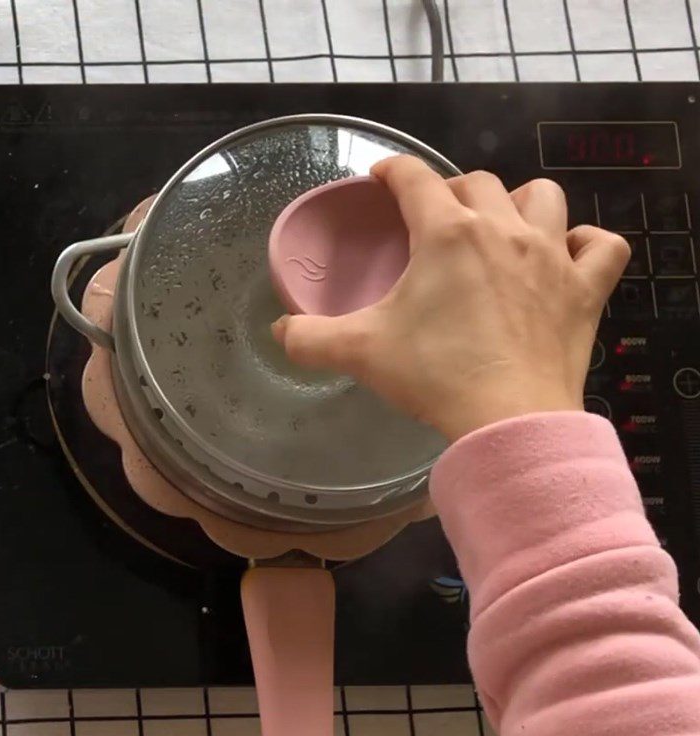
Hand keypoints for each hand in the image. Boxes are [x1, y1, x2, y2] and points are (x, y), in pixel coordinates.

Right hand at [272, 157, 630, 441]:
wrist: (508, 420)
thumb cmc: (435, 376)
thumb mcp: (361, 353)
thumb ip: (310, 339)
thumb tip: (278, 333)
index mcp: (448, 233)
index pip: (415, 178)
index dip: (393, 170)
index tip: (381, 177)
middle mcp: (503, 230)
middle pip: (478, 182)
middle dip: (451, 191)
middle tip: (434, 219)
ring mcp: (552, 257)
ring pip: (544, 197)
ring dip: (520, 204)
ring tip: (503, 226)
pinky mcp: (585, 290)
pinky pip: (602, 246)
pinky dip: (585, 245)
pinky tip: (568, 256)